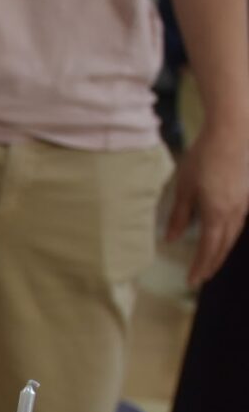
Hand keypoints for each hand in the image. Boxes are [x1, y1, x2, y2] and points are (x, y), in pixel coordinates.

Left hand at [166, 122, 248, 287]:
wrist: (234, 131)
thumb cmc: (205, 157)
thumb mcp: (184, 187)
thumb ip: (179, 215)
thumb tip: (170, 239)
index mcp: (216, 213)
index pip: (208, 248)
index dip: (200, 266)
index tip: (192, 281)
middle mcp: (234, 211)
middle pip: (223, 245)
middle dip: (212, 263)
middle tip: (202, 278)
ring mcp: (244, 202)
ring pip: (233, 234)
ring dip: (222, 250)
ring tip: (212, 261)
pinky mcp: (248, 193)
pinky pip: (239, 221)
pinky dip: (230, 234)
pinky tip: (225, 235)